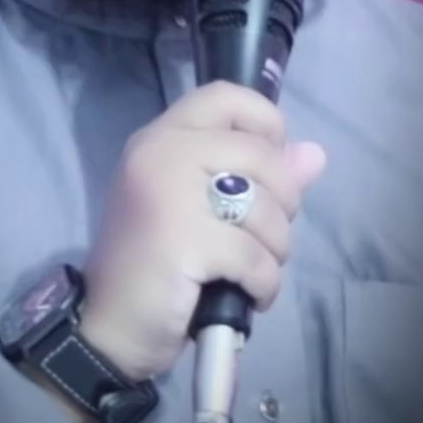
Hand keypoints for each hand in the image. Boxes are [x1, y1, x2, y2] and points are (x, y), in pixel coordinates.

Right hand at [79, 81, 324, 380]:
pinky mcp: (185, 242)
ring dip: (275, 249)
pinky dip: (264, 284)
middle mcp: (160, 153)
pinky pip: (257, 256)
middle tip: (263, 235)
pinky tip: (248, 295)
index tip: (267, 167)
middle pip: (260, 153)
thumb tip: (315, 155)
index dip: (265, 124)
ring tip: (251, 270)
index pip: (225, 95)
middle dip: (282, 201)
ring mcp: (170, 195)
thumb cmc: (156, 264)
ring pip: (265, 207)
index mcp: (160, 138)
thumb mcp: (203, 209)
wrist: (107, 327)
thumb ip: (258, 175)